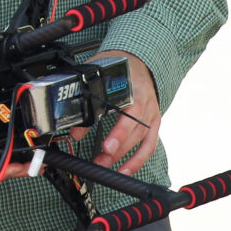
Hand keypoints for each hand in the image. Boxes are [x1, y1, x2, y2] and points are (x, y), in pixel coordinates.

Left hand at [74, 50, 160, 173]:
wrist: (138, 61)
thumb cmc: (117, 69)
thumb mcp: (99, 77)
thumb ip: (88, 101)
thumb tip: (76, 131)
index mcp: (133, 88)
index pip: (129, 112)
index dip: (119, 132)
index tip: (106, 145)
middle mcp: (146, 102)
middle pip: (134, 130)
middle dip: (117, 149)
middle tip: (99, 160)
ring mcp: (152, 113)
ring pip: (141, 140)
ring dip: (124, 157)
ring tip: (106, 167)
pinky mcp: (154, 123)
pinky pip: (149, 145)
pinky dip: (138, 160)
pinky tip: (126, 170)